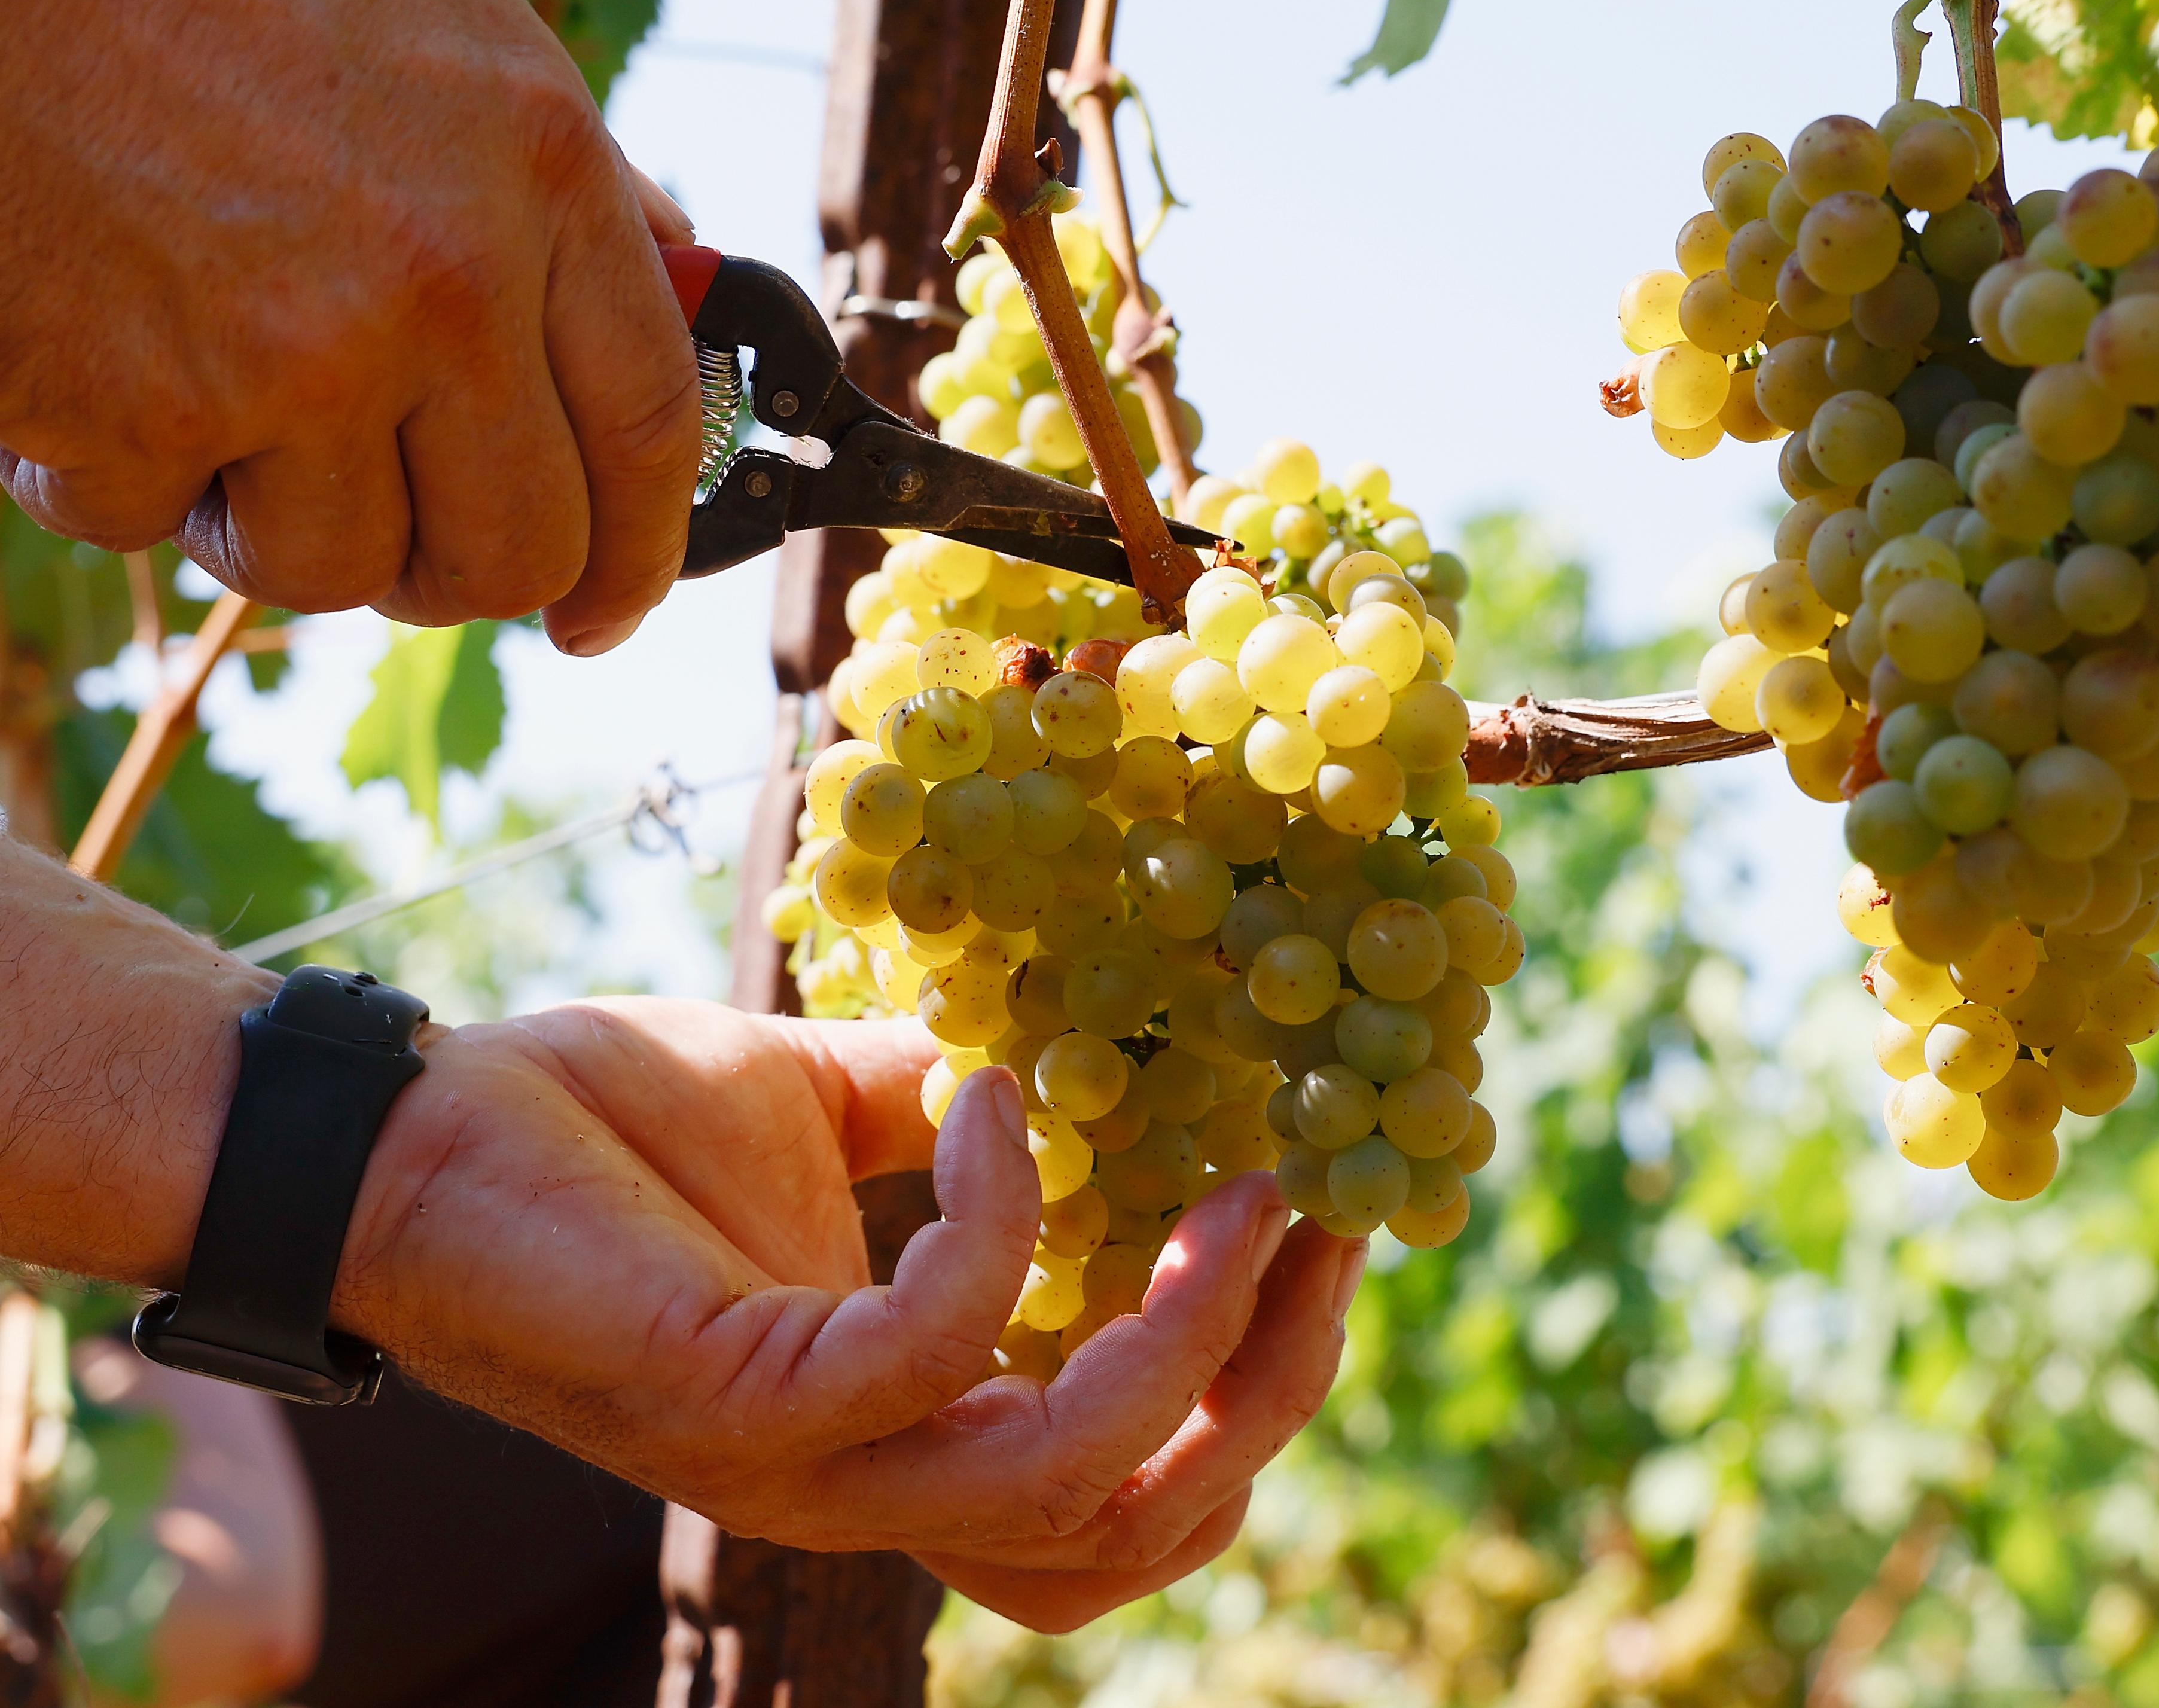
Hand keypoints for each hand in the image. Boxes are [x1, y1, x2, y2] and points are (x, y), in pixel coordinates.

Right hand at [0, 0, 701, 653]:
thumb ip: (564, 156)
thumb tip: (665, 270)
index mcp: (541, 174)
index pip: (650, 429)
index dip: (640, 553)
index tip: (606, 609)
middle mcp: (443, 285)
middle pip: (513, 551)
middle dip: (460, 574)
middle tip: (407, 538)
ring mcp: (290, 358)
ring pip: (336, 567)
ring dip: (284, 524)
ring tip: (229, 411)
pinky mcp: (130, 412)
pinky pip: (155, 525)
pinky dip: (120, 473)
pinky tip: (100, 361)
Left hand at [333, 997, 1359, 1626]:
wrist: (400, 1135)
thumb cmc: (599, 1127)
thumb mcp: (829, 1112)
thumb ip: (957, 1121)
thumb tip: (1094, 1059)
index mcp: (901, 1435)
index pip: (1125, 1493)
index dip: (1249, 1386)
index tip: (1325, 1221)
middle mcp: (866, 1486)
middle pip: (1132, 1531)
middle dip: (1261, 1387)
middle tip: (1326, 1221)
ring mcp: (803, 1462)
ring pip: (1064, 1479)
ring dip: (1186, 1336)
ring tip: (1241, 1188)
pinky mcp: (740, 1397)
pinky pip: (934, 1344)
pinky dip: (1003, 1220)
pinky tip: (1003, 1100)